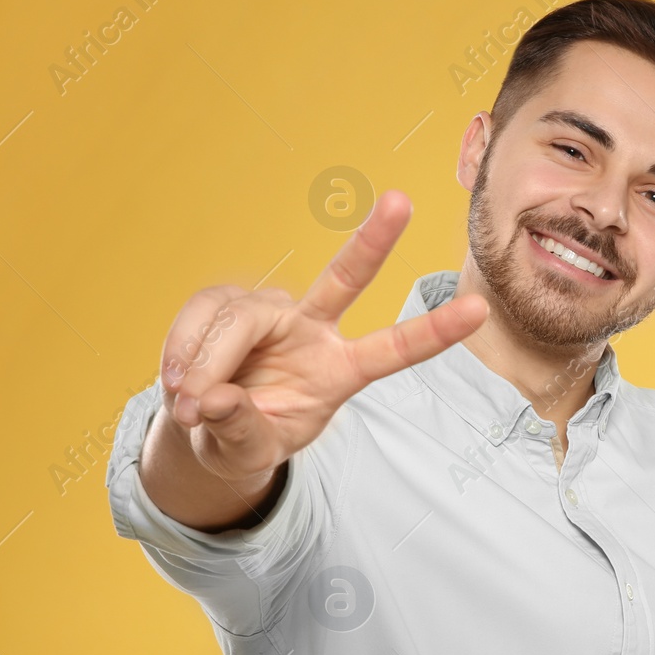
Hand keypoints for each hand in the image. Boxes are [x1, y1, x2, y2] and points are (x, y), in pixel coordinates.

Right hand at [157, 190, 487, 486]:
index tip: (478, 311)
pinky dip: (183, 350)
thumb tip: (216, 399)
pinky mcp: (228, 304)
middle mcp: (312, 330)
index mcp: (339, 372)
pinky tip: (176, 379)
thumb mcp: (248, 453)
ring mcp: (271, 312)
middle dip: (374, 241)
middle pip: (345, 279)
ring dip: (207, 363)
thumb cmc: (244, 439)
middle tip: (401, 202)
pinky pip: (202, 317)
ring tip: (191, 405)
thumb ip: (240, 430)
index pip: (392, 350)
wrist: (205, 426)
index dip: (433, 332)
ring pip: (241, 320)